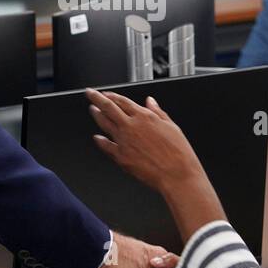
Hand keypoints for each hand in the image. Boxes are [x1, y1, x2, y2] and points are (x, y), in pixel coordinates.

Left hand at [86, 89, 226, 239]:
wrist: (177, 174)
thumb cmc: (178, 153)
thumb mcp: (172, 126)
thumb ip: (158, 112)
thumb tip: (150, 101)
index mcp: (144, 116)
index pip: (123, 101)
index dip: (112, 95)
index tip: (105, 93)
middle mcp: (131, 126)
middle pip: (108, 107)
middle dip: (96, 98)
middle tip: (89, 93)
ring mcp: (123, 141)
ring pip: (104, 123)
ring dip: (96, 115)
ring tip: (92, 110)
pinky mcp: (120, 157)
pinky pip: (106, 146)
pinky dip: (99, 140)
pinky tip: (97, 138)